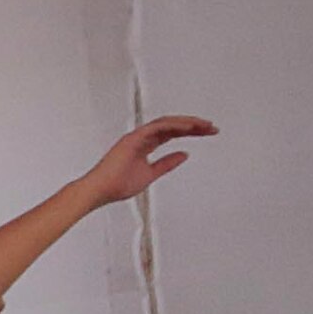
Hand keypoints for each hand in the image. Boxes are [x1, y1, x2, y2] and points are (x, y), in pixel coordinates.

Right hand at [82, 115, 211, 205]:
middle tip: (212, 127)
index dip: (192, 132)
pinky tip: (190, 127)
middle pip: (173, 125)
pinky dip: (175, 125)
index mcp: (145, 145)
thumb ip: (167, 163)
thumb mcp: (151, 174)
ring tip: (205, 125)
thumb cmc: (117, 185)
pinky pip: (158, 127)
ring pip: (167, 123)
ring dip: (187, 122)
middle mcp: (142, 137)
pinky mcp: (133, 138)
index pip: (172, 133)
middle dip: (194, 125)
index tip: (208, 132)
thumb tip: (184, 155)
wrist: (100, 191)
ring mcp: (137, 136)